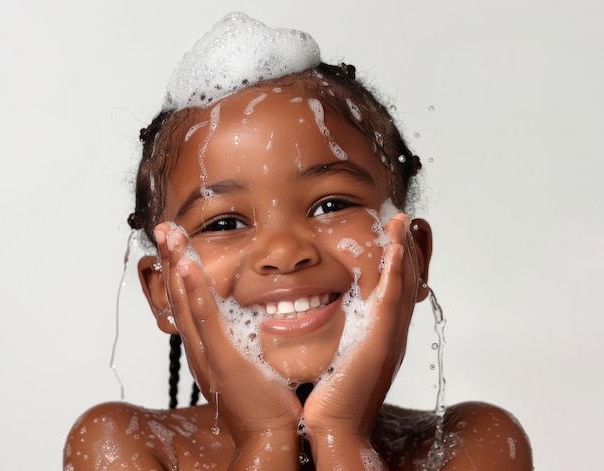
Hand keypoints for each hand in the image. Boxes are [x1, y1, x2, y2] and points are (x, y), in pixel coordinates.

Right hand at [154, 223, 302, 445]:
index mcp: (204, 346)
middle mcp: (198, 347)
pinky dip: (193, 292)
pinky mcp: (222, 360)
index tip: (175, 242)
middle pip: (177, 296)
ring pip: (185, 302)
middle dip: (170, 259)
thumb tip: (254, 311)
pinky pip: (205, 320)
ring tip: (170, 236)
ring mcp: (207, 354)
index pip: (185, 301)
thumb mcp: (248, 359)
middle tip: (165, 228)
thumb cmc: (264, 398)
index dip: (177, 270)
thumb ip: (243, 335)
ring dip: (176, 266)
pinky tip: (187, 267)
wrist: (270, 433)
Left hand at [302, 213, 418, 463]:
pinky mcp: (380, 341)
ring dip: (405, 250)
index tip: (394, 235)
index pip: (395, 290)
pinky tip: (397, 249)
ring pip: (403, 285)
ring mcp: (389, 336)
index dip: (398, 261)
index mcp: (382, 335)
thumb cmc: (330, 395)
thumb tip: (318, 314)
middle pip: (406, 282)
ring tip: (402, 222)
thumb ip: (338, 334)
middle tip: (404, 220)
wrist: (335, 425)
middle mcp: (392, 333)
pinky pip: (392, 300)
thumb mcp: (337, 356)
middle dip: (407, 248)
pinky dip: (396, 272)